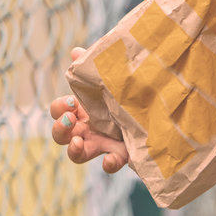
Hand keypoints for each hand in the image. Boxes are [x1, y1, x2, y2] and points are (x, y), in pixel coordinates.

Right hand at [51, 48, 130, 173]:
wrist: (156, 107)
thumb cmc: (126, 90)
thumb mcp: (110, 77)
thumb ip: (93, 67)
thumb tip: (76, 52)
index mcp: (81, 110)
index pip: (58, 111)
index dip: (59, 108)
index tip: (71, 102)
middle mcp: (87, 129)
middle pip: (60, 135)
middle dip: (59, 129)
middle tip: (69, 120)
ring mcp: (101, 144)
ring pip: (76, 154)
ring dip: (73, 150)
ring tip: (78, 143)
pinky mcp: (120, 154)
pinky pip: (109, 164)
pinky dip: (108, 163)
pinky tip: (109, 159)